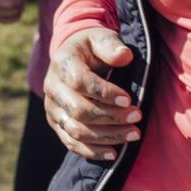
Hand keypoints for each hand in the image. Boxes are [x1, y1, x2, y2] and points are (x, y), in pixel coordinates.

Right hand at [41, 27, 140, 160]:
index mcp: (63, 63)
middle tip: (137, 116)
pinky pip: (71, 143)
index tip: (128, 100)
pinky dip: (92, 151)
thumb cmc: (92, 46)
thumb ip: (111, 45)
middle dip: (110, 117)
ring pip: (76, 130)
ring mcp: (53, 108)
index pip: (80, 82)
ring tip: (134, 134)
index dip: (104, 93)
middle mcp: (52, 87)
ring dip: (106, 136)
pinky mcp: (57, 123)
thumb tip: (124, 56)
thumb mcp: (101, 37)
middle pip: (78, 110)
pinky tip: (114, 153)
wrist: (74, 56)